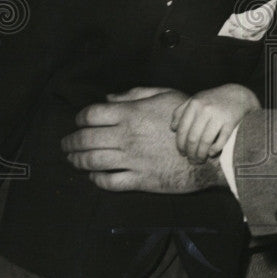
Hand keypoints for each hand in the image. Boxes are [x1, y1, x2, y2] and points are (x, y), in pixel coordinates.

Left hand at [62, 87, 225, 191]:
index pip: (92, 115)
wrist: (210, 151)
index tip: (79, 121)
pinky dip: (97, 179)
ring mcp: (132, 160)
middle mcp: (126, 137)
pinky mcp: (139, 180)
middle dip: (71, 142)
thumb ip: (135, 95)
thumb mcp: (165, 96)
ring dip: (77, 161)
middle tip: (66, 144)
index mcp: (131, 114)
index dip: (80, 118)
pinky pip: (110, 182)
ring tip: (72, 159)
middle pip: (86, 139)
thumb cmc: (190, 120)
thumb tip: (109, 98)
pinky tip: (93, 176)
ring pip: (92, 161)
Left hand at [171, 84, 259, 162]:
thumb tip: (173, 128)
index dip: (180, 145)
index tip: (182, 153)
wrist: (238, 95)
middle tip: (191, 160)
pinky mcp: (230, 123)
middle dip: (190, 153)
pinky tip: (211, 153)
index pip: (183, 130)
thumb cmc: (213, 100)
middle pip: (193, 138)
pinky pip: (220, 141)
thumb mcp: (196, 100)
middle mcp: (205, 109)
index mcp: (194, 104)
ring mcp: (218, 116)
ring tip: (200, 160)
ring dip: (201, 155)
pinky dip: (214, 150)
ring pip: (205, 142)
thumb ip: (181, 111)